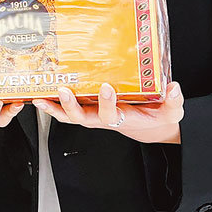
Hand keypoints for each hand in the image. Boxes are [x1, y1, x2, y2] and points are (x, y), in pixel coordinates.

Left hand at [32, 83, 183, 143]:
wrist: (148, 124)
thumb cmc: (156, 116)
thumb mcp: (170, 111)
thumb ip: (173, 101)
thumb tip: (173, 87)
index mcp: (121, 118)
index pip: (110, 114)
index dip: (107, 103)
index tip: (107, 88)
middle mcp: (101, 119)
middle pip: (81, 117)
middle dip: (71, 105)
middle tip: (64, 90)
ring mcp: (90, 115)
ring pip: (69, 116)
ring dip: (54, 107)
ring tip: (40, 98)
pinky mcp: (85, 109)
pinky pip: (64, 110)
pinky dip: (51, 105)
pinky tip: (38, 96)